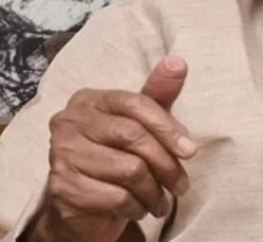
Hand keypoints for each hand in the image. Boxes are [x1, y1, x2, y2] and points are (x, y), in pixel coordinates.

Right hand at [25, 57, 196, 241]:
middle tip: (182, 184)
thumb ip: (158, 93)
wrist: (82, 204)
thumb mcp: (140, 121)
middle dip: (166, 163)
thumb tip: (179, 62)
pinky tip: (140, 208)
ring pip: (129, 170)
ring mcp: (62, 154)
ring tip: (162, 200)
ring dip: (154, 191)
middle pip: (134, 136)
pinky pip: (116, 197)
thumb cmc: (117, 154)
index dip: (168, 127)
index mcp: (89, 99)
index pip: (136, 103)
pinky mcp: (63, 188)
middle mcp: (69, 121)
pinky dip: (137, 207)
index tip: (191, 150)